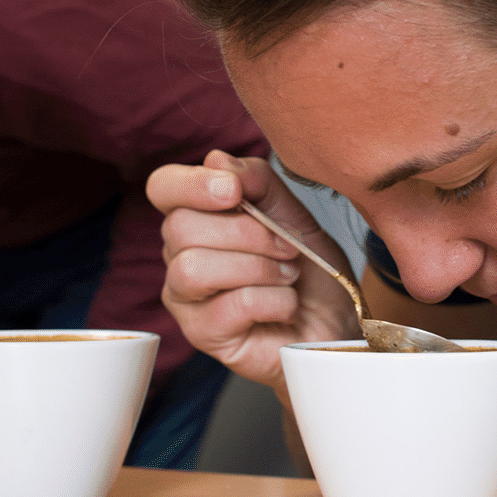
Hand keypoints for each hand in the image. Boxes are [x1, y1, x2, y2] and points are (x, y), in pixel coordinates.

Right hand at [146, 151, 359, 400]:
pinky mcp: (203, 335)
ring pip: (194, 267)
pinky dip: (272, 300)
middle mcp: (180, 255)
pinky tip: (286, 305)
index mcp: (198, 218)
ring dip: (258, 267)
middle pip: (181, 227)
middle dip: (248, 233)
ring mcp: (187, 299)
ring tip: (288, 276)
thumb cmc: (311, 272)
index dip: (191, 184)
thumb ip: (259, 182)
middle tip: (288, 248)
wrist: (333, 326)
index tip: (234, 192)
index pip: (163, 187)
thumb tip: (218, 161)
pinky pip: (229, 305)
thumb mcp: (295, 215)